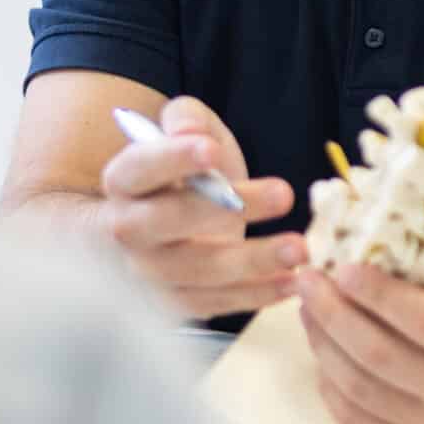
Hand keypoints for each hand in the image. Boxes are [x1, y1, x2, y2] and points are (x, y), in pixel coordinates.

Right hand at [99, 95, 297, 319]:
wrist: (163, 226)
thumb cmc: (181, 173)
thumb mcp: (185, 132)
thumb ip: (186, 120)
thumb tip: (191, 133)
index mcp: (123, 182)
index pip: (140, 169)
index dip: (172, 159)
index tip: (212, 150)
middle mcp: (126, 230)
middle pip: (164, 222)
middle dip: (222, 209)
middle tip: (284, 193)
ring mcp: (148, 272)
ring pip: (195, 271)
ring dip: (251, 261)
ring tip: (300, 248)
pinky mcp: (174, 303)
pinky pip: (213, 304)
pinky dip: (255, 295)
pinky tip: (291, 282)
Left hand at [294, 255, 423, 423]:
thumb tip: (365, 249)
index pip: (418, 319)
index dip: (373, 292)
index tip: (338, 267)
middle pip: (378, 354)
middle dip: (332, 314)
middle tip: (306, 283)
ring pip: (360, 388)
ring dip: (323, 346)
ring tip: (307, 313)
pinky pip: (358, 422)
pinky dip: (331, 388)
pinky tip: (322, 356)